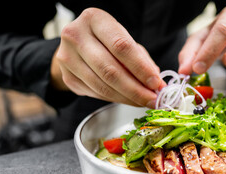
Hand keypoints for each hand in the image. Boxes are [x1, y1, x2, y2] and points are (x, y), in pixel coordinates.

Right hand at [50, 8, 164, 107]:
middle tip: (152, 99)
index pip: (121, 46)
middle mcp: (76, 36)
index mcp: (94, 20)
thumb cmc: (105, 40)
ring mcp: (68, 58)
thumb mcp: (123, 39)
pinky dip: (116, 99)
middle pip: (110, 70)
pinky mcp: (67, 77)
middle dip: (136, 89)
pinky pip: (96, 93)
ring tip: (143, 101)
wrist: (75, 45)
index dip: (141, 68)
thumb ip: (141, 59)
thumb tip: (157, 84)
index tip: (155, 83)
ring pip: (103, 86)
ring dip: (127, 98)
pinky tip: (128, 100)